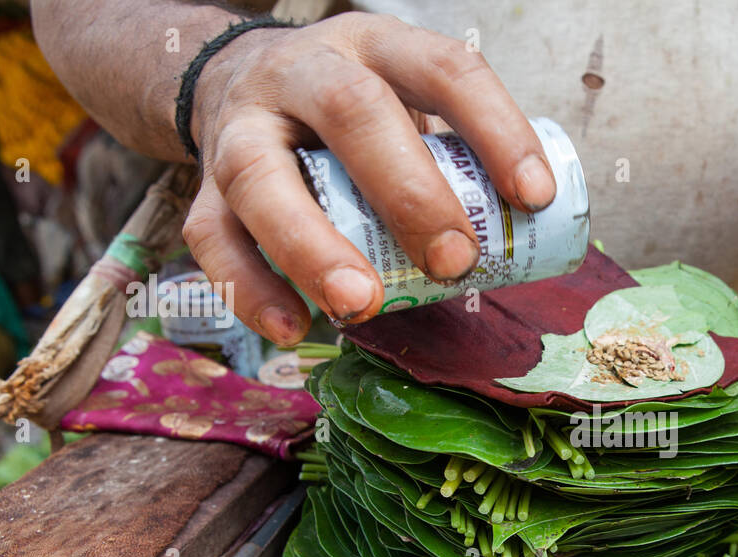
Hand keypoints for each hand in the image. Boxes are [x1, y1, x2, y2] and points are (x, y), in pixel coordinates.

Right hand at [182, 13, 555, 344]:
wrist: (237, 85)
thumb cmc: (353, 117)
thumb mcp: (407, 106)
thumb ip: (452, 160)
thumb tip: (529, 248)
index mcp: (375, 47)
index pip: (445, 70)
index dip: (496, 129)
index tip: (534, 198)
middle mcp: (302, 73)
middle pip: (351, 111)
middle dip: (409, 192)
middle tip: (454, 262)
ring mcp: (242, 126)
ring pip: (261, 175)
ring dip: (311, 245)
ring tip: (359, 304)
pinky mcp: (202, 183)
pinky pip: (213, 236)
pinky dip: (250, 287)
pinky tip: (295, 328)